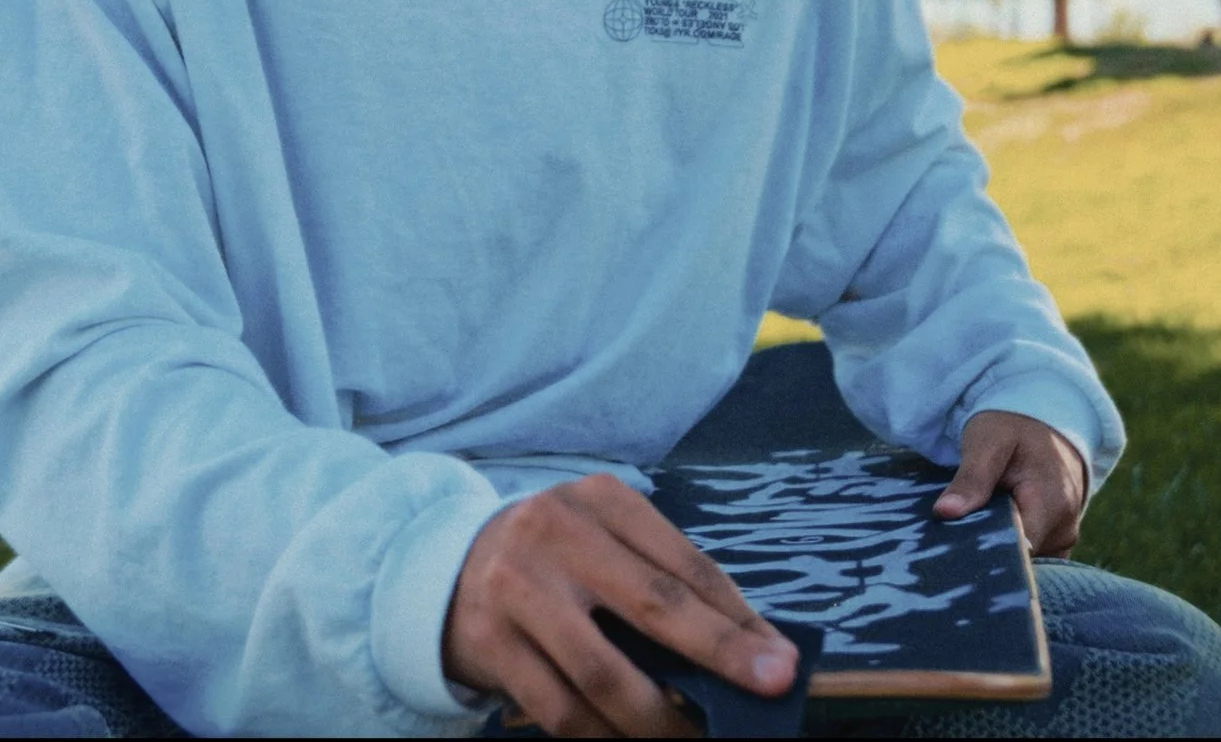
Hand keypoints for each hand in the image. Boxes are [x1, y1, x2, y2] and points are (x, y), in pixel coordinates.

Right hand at [443, 473, 800, 736]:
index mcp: (601, 502)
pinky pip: (559, 710)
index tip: (780, 659)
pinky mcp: (490, 643)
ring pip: (605, 674)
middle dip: (721, 656)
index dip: (737, 618)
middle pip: (654, 606)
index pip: (684, 565)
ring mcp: (518, 589)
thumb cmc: (552, 559)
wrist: (440, 567)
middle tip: (768, 688)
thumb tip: (747, 644)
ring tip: (694, 741)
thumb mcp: (604, 543)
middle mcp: (557, 534)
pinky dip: (604, 738)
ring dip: (660, 722)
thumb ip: (663, 581)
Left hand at [932, 410, 1087, 558]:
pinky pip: (1031, 557)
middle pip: (1019, 560)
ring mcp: (1063, 538)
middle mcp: (1064, 529)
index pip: (1016, 551)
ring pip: (1023, 561)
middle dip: (985, 552)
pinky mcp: (1057, 541)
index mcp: (1052, 505)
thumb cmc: (1013, 427)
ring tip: (970, 529)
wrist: (1044, 424)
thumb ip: (971, 478)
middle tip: (952, 536)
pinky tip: (987, 532)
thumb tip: (944, 513)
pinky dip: (1008, 549)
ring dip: (995, 550)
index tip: (952, 546)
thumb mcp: (988, 441)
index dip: (983, 552)